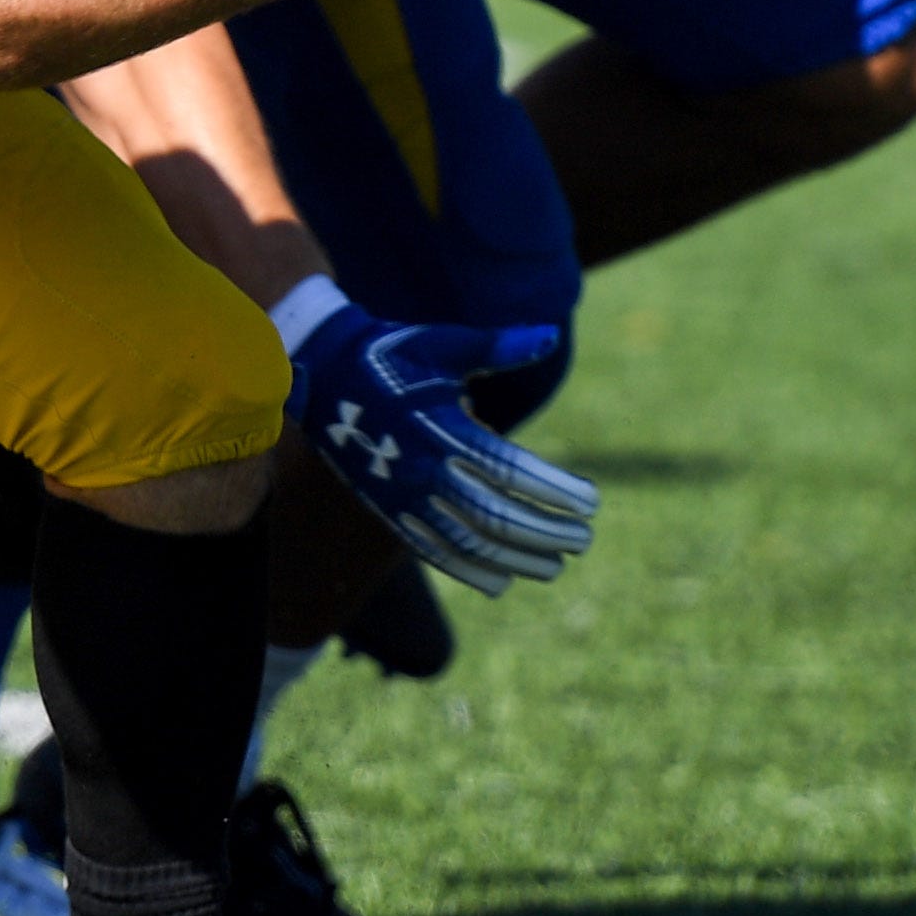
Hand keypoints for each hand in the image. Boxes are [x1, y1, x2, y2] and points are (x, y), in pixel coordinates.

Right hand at [290, 307, 599, 595]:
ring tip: (556, 566)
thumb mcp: (444, 344)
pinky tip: (504, 581)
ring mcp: (402, 495)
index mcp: (441, 425)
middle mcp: (422, 467)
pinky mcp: (389, 511)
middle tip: (585, 538)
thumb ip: (499, 347)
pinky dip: (470, 571)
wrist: (322, 373)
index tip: (593, 503)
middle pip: (495, 515)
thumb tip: (550, 334)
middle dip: (546, 532)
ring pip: (468, 543)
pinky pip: (433, 552)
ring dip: (517, 559)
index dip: (555, 490)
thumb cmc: (395, 354)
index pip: (510, 469)